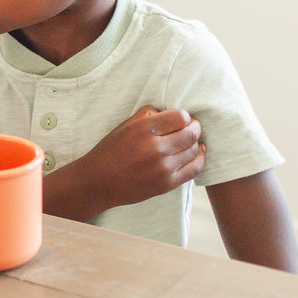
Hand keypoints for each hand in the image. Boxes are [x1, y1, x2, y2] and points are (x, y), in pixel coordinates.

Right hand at [50, 106, 204, 217]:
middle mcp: (155, 148)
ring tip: (191, 139)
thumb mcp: (124, 126)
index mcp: (143, 129)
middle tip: (193, 126)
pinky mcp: (167, 183)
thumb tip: (170, 113)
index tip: (183, 118)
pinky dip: (200, 158)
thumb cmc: (110, 151)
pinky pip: (194, 169)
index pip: (180, 117)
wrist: (98, 182)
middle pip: (190, 133)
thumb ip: (148, 115)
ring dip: (195, 142)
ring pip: (193, 150)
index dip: (184, 116)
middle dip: (195, 127)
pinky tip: (198, 151)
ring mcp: (162, 168)